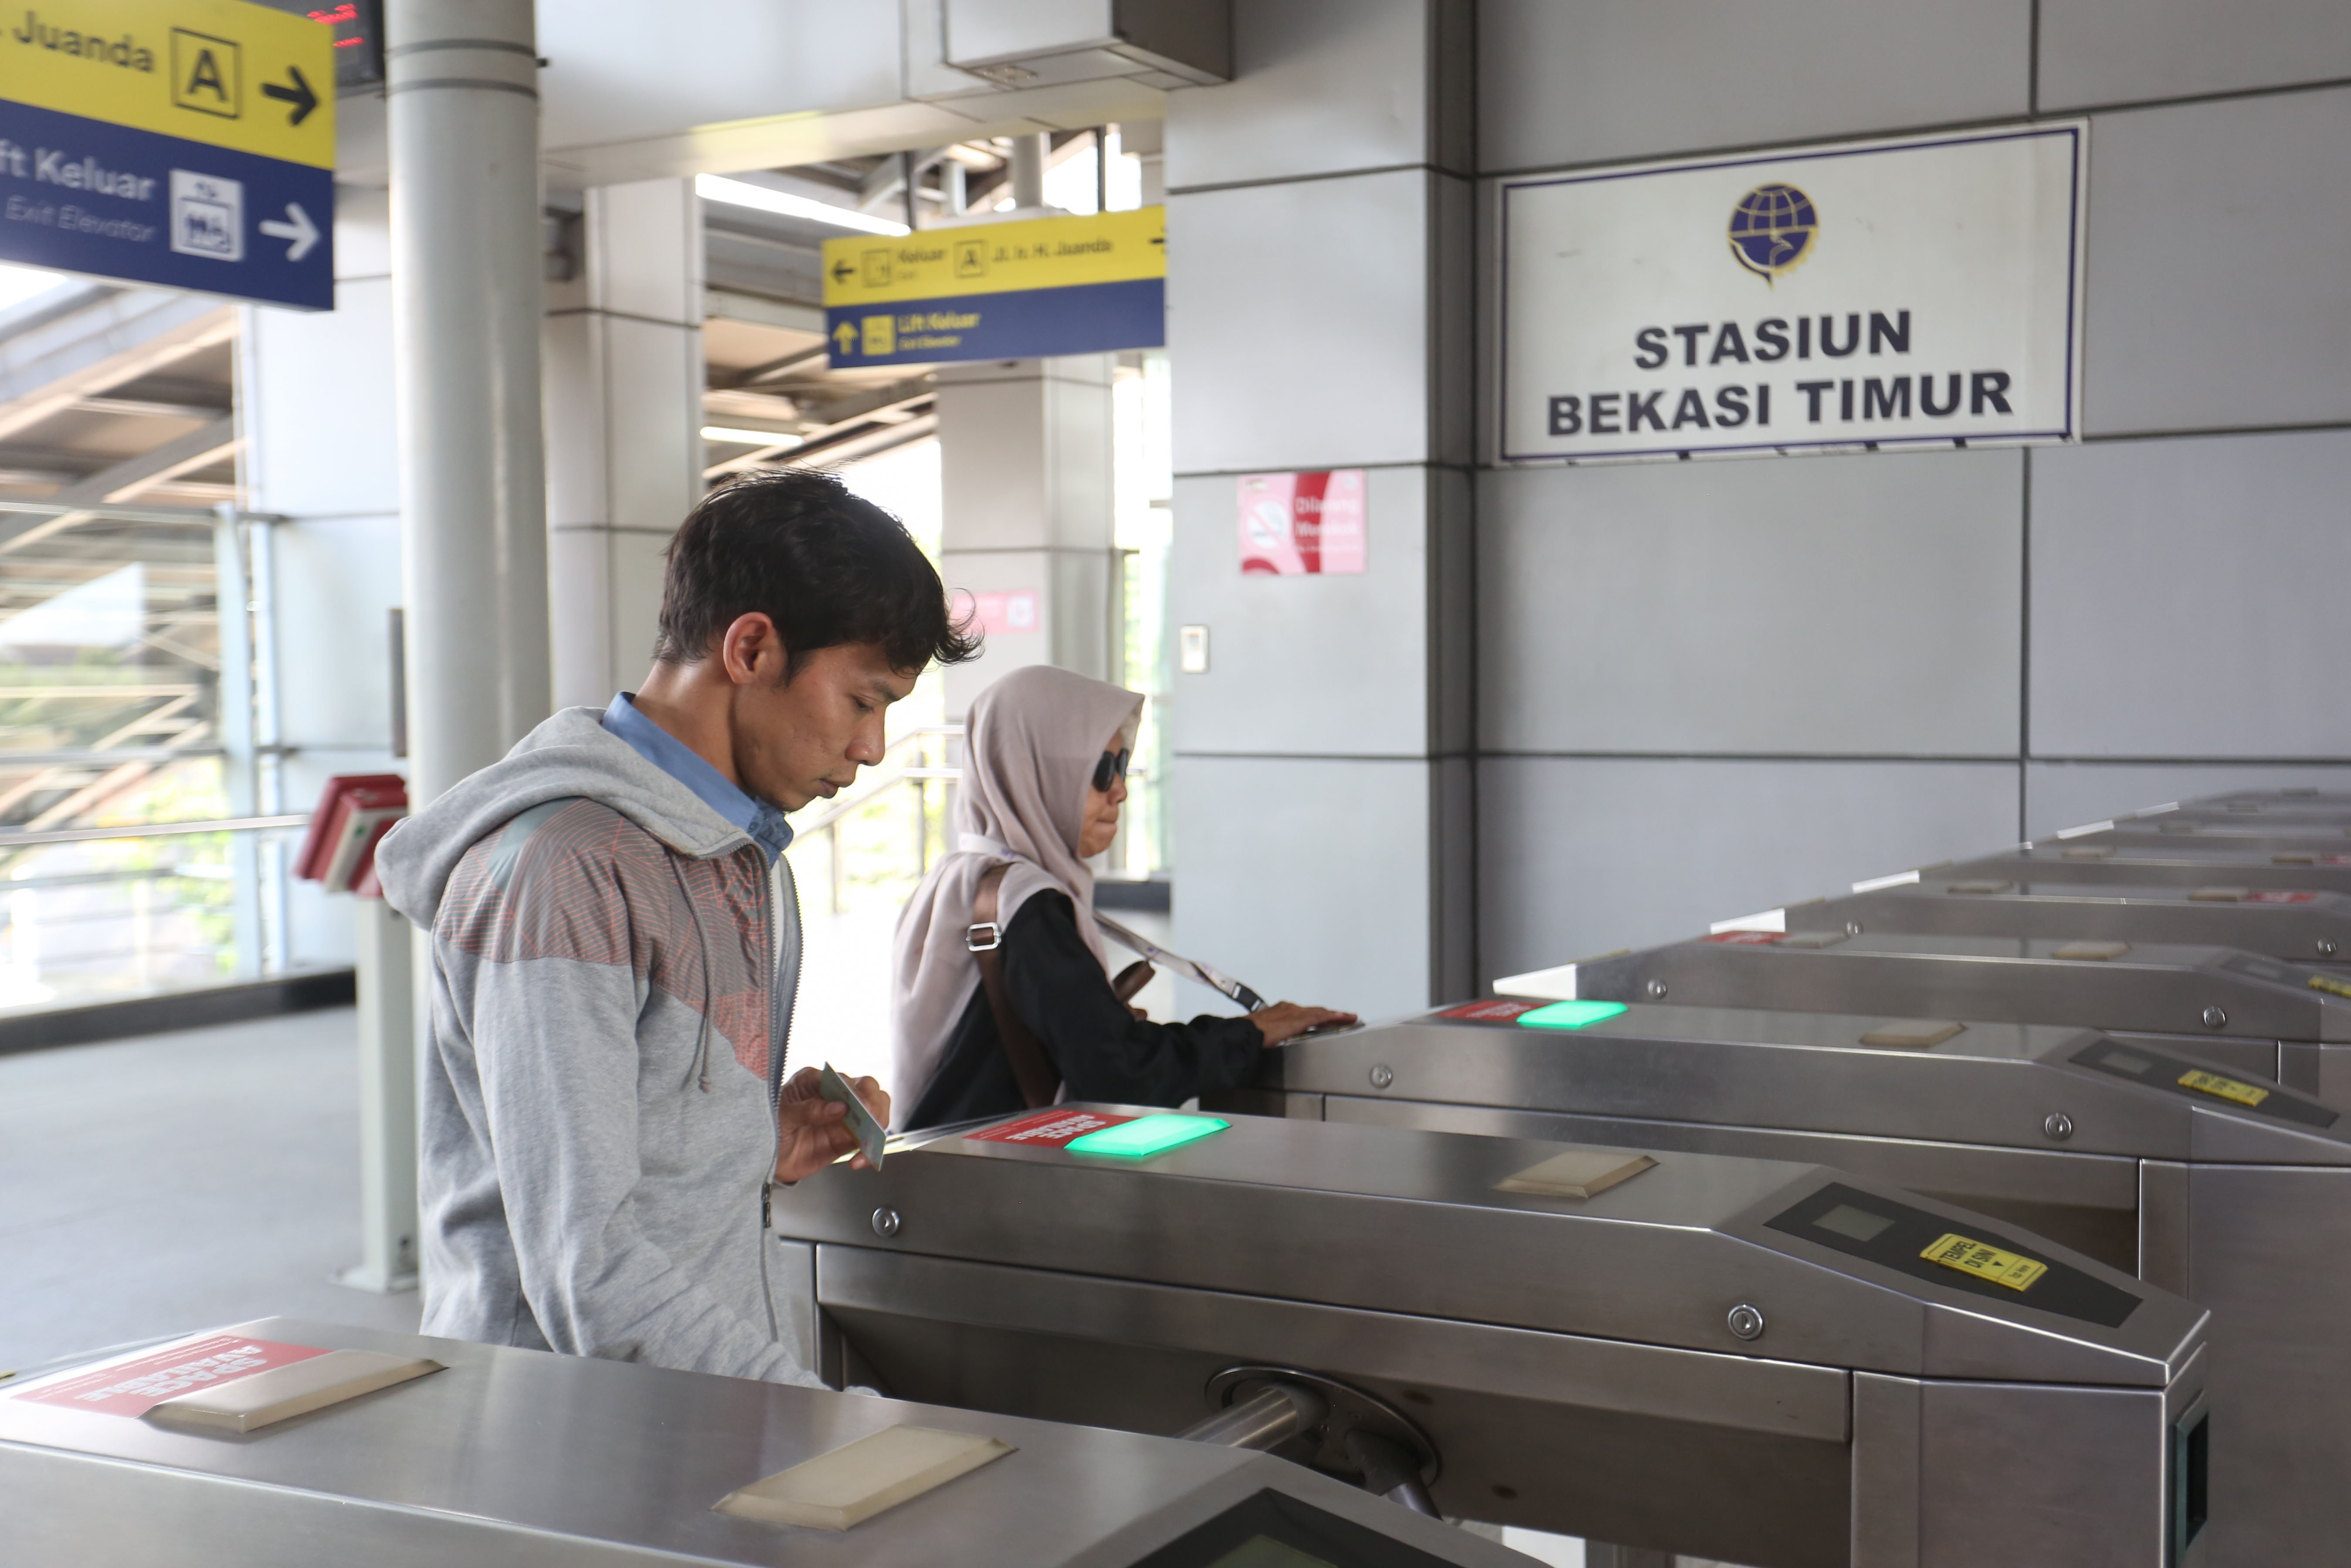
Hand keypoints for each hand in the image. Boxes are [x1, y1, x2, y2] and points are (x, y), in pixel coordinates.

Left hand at [773, 1066, 891, 1182]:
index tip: (859, 1105)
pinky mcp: (846, 1140)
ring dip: (877, 1126)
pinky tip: (858, 1161)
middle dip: (874, 1104)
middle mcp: (834, 1096)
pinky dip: (869, 1151)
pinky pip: (867, 1141)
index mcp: (815, 1081)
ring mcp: (843, 1118)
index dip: (855, 1091)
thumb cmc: (768, 1127)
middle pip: (868, 1090)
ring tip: (867, 1143)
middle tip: (872, 1120)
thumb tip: (840, 1108)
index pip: (843, 1079)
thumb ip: (809, 1109)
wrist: (764, 1159)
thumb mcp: (782, 1116)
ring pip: (875, 1112)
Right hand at [1249, 1002, 1356, 1046]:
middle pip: (1315, 1012)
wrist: (1242, 1035)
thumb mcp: (1265, 1035)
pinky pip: (1321, 1016)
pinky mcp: (1299, 1020)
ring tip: (1349, 1017)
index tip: (1330, 1019)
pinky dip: (1333, 1016)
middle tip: (1346, 1017)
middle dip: (1331, 1016)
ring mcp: (1294, 1013)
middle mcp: (1289, 1009)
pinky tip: (1343, 1018)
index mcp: (1280, 1012)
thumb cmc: (1248, 1036)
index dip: (1319, 1017)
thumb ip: (1275, 1038)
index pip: (1305, 1014)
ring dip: (1336, 1016)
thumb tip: (1275, 1047)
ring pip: (1320, 1013)